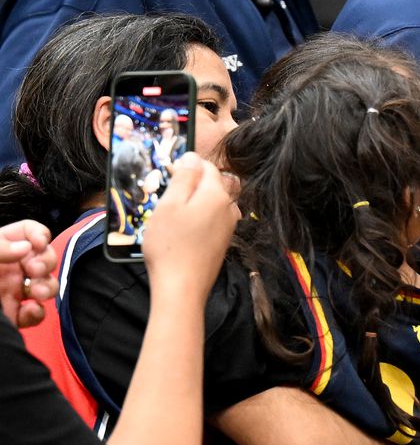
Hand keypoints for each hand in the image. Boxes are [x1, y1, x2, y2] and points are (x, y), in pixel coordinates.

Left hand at [0, 219, 54, 327]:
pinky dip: (37, 313)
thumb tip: (27, 248)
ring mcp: (14, 291)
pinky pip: (36, 313)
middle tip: (34, 270)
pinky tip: (28, 310)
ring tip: (37, 292)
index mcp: (1, 249)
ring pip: (47, 285)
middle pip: (44, 257)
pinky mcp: (14, 315)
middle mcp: (11, 268)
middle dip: (47, 262)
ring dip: (48, 287)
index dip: (38, 233)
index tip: (39, 243)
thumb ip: (0, 247)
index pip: (27, 231)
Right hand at [140, 153, 238, 298]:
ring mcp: (228, 226)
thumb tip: (193, 156)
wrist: (182, 288)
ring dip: (191, 204)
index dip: (185, 167)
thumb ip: (184, 177)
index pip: (206, 166)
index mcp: (217, 194)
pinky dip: (196, 221)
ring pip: (209, 203)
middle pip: (210, 185)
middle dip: (189, 186)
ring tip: (170, 219)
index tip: (166, 177)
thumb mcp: (169, 204)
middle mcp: (229, 208)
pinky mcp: (222, 241)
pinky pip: (210, 221)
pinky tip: (180, 233)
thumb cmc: (170, 245)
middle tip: (165, 200)